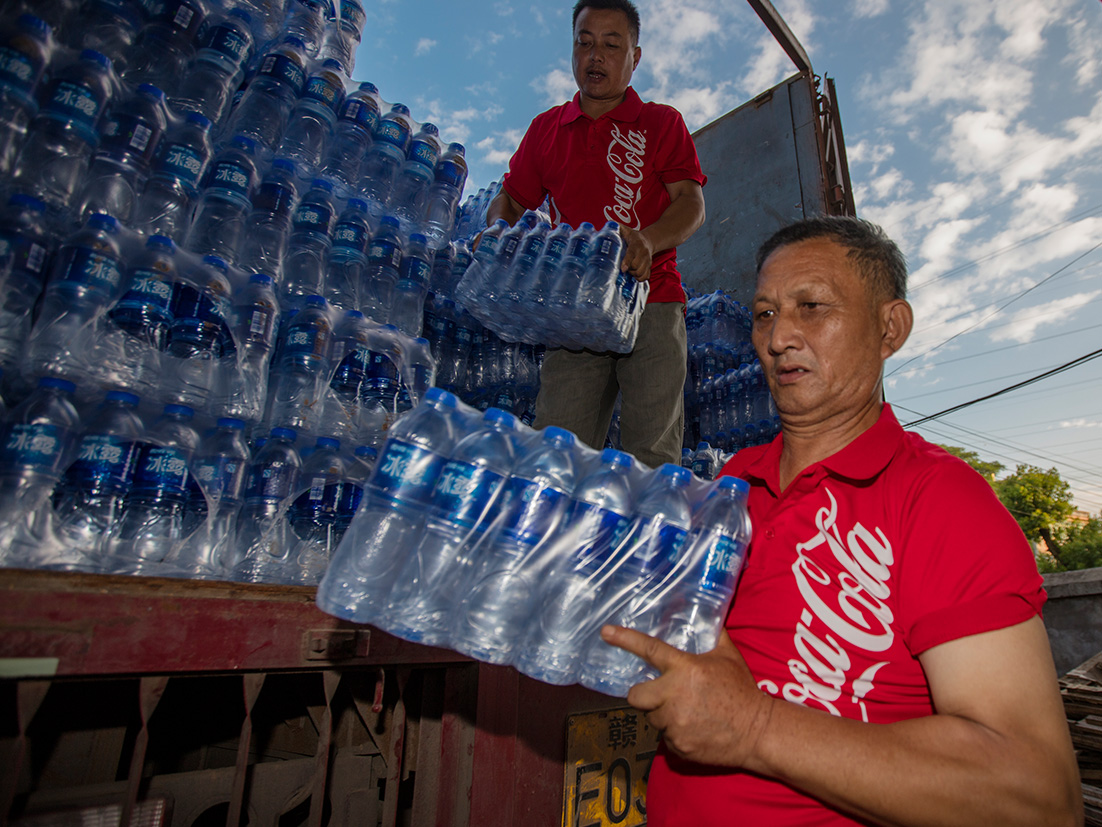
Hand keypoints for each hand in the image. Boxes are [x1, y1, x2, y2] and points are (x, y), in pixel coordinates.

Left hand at [601, 625, 774, 768]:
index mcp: (685, 669)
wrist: (757, 732)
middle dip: (644, 694)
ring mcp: (675, 723)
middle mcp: (674, 695)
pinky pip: (665, 737)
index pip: (648, 650)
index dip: (625, 639)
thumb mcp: (728, 656)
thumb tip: (709, 615)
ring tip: (687, 711)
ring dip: (662, 714)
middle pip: (636, 695)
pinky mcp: (678, 745)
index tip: (606, 632)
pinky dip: (675, 733)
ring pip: (652, 717)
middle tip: (660, 694)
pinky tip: (693, 728)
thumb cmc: (742, 691)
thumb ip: (714, 635)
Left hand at [618, 225, 653, 280]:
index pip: (632, 253)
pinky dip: (639, 278)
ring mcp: (648, 261)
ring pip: (640, 273)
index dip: (627, 262)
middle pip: (636, 266)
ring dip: (633, 274)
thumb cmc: (633, 236)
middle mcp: (644, 253)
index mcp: (636, 244)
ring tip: (628, 270)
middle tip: (623, 267)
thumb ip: (616, 227)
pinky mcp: (650, 266)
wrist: (648, 241)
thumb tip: (606, 227)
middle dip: (628, 269)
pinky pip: (645, 277)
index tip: (623, 269)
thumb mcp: (626, 230)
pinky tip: (634, 274)